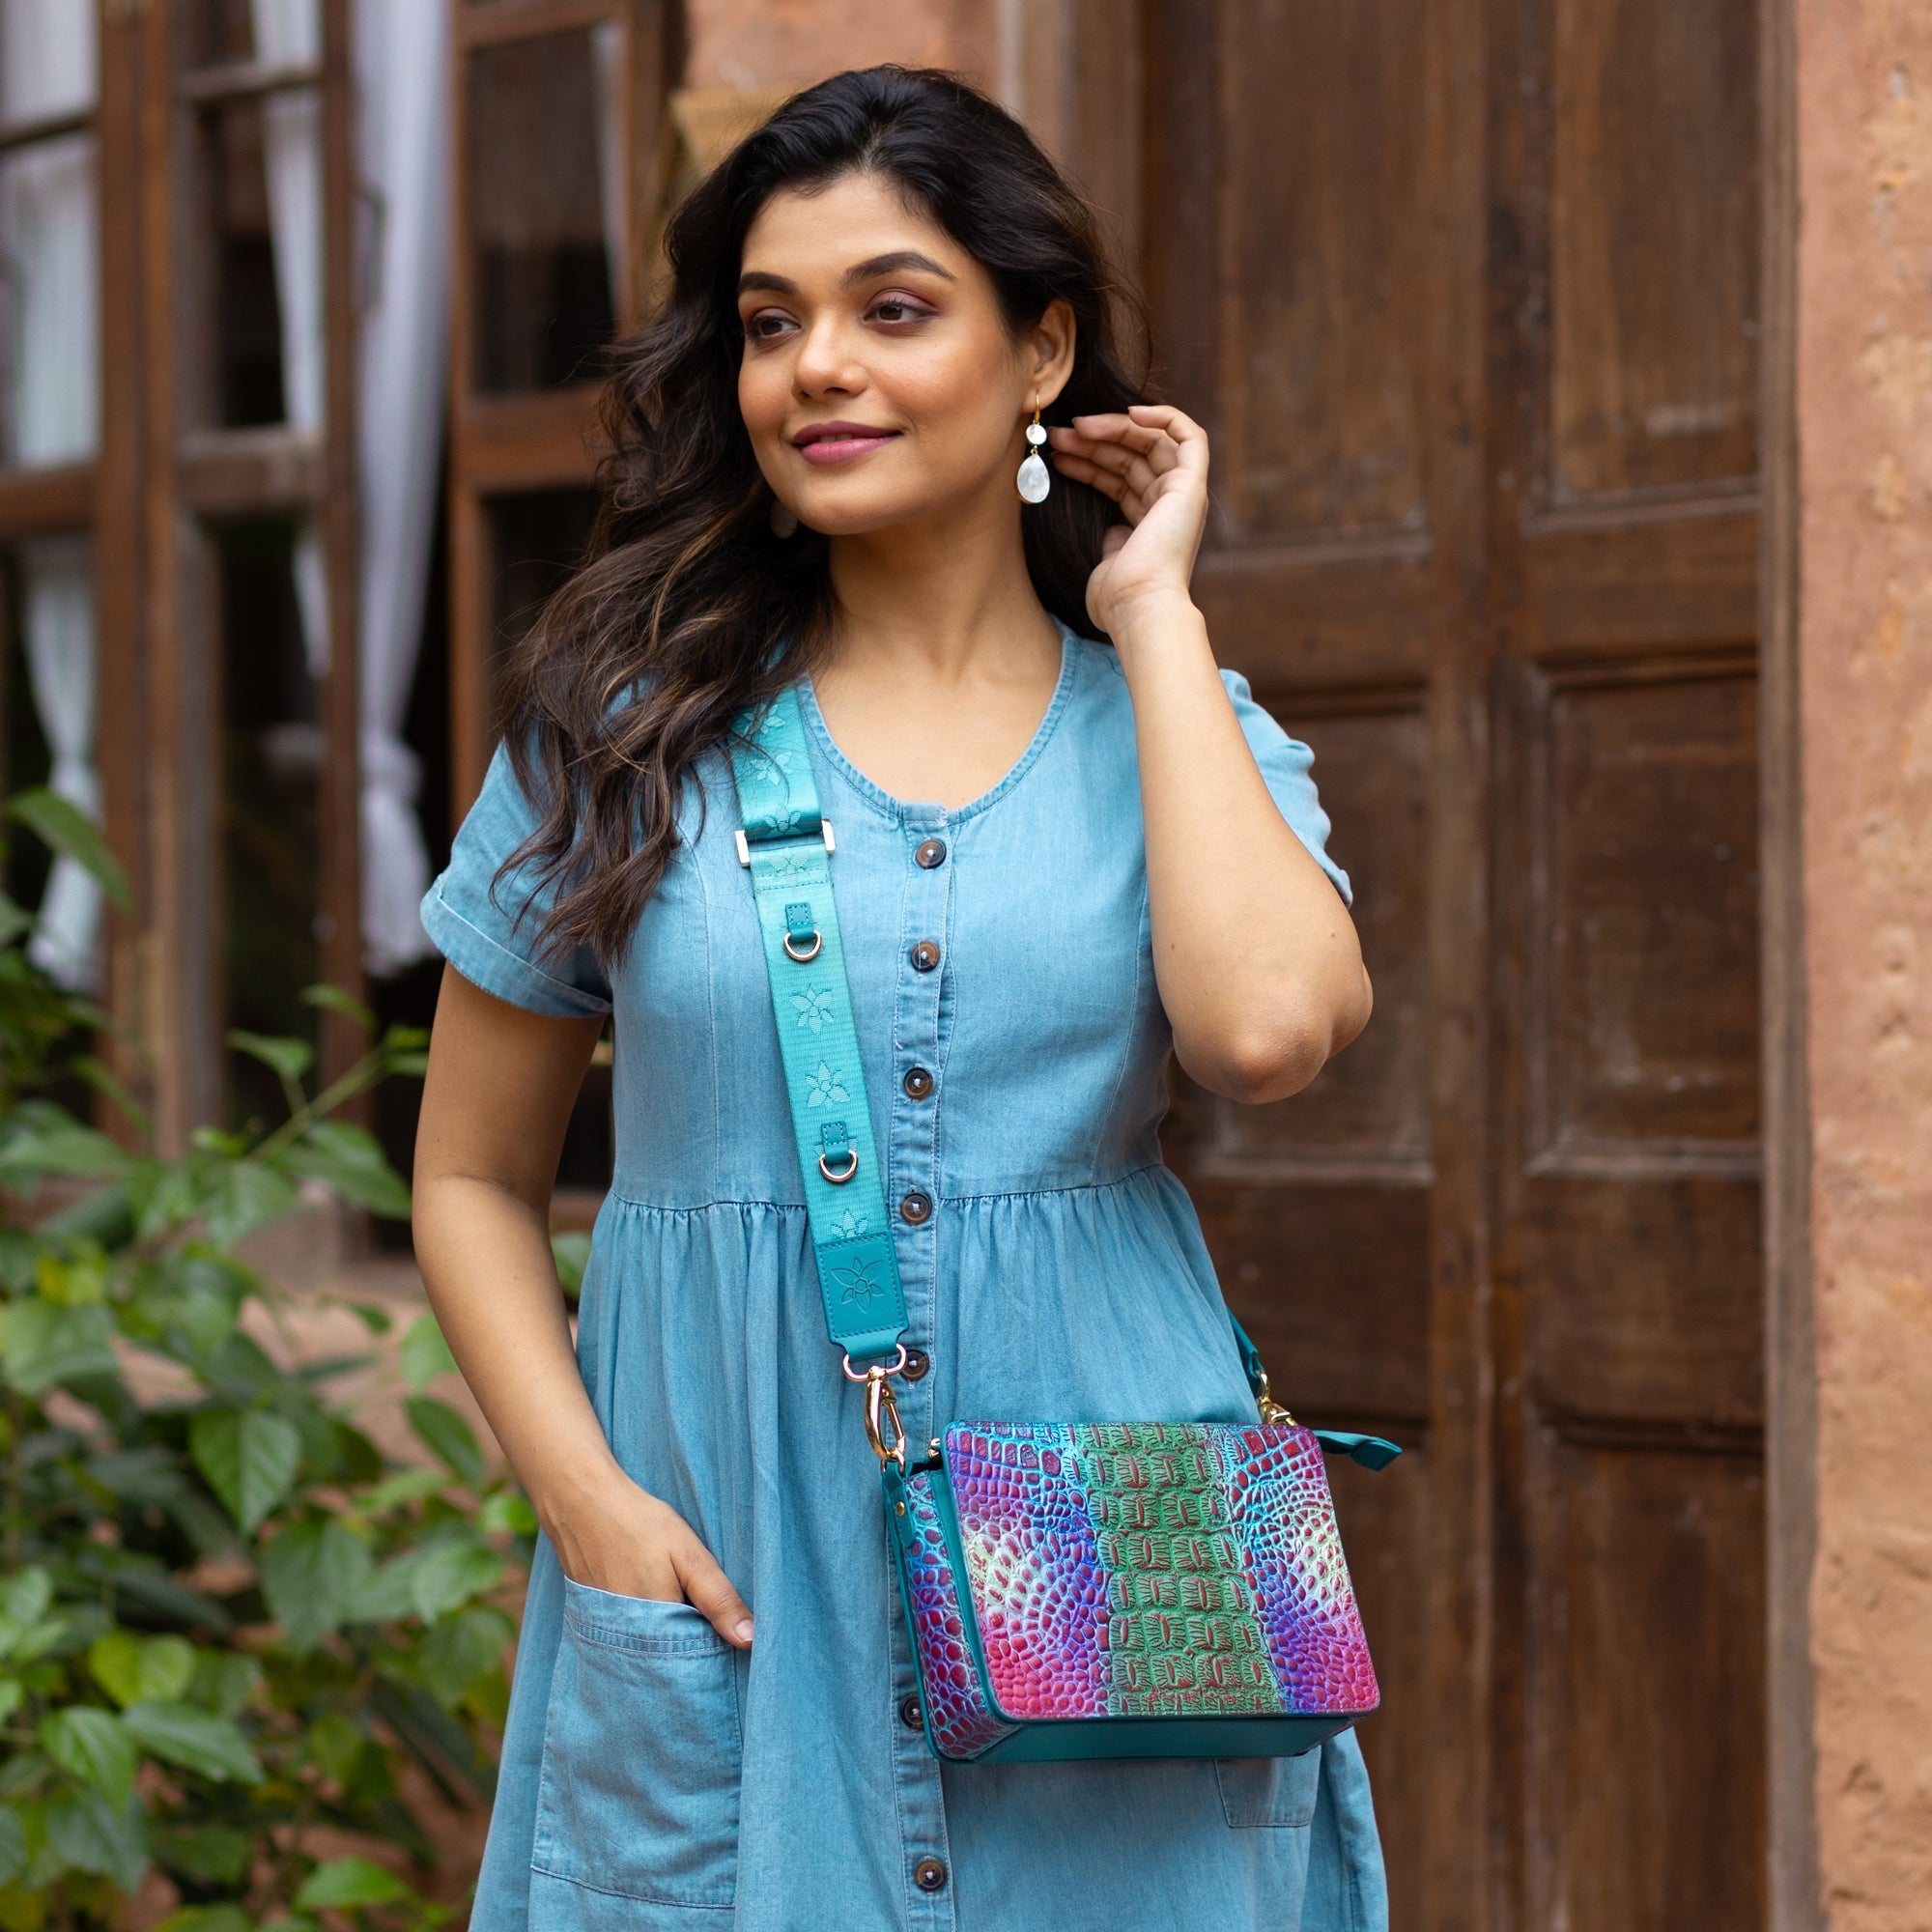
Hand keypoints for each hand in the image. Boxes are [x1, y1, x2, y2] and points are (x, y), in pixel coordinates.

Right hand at [542, 1465, 754, 1649]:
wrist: (580, 1503)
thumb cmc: (638, 1524)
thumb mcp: (688, 1554)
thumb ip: (718, 1598)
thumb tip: (749, 1640)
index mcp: (654, 1630)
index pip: (690, 1667)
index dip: (711, 1659)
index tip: (728, 1647)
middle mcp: (625, 1642)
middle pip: (666, 1667)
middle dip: (688, 1657)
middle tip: (706, 1632)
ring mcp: (605, 1635)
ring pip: (645, 1656)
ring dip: (664, 1648)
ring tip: (680, 1620)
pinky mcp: (592, 1624)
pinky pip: (624, 1643)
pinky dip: (641, 1637)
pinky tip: (652, 1614)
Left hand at [1048, 404, 1209, 635]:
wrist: (1138, 606)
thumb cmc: (1116, 597)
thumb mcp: (1104, 560)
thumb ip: (1107, 540)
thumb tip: (1105, 528)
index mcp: (1149, 524)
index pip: (1119, 478)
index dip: (1088, 461)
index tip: (1057, 455)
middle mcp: (1169, 506)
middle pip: (1131, 457)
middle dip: (1093, 441)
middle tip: (1057, 434)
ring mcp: (1183, 495)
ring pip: (1150, 443)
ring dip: (1112, 428)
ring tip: (1073, 429)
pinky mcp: (1192, 485)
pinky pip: (1189, 436)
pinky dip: (1164, 417)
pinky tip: (1129, 412)